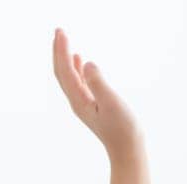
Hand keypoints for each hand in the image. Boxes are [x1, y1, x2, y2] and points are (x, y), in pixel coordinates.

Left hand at [52, 27, 143, 159]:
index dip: (61, 50)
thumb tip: (86, 63)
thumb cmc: (123, 129)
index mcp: (79, 100)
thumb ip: (99, 83)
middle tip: (58, 30)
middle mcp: (77, 101)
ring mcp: (83, 104)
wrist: (127, 151)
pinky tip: (78, 59)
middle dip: (58, 51)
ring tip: (63, 40)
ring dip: (65, 57)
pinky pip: (78, 82)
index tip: (61, 32)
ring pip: (68, 76)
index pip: (65, 71)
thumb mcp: (112, 103)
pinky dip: (75, 68)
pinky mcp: (92, 105)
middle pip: (62, 72)